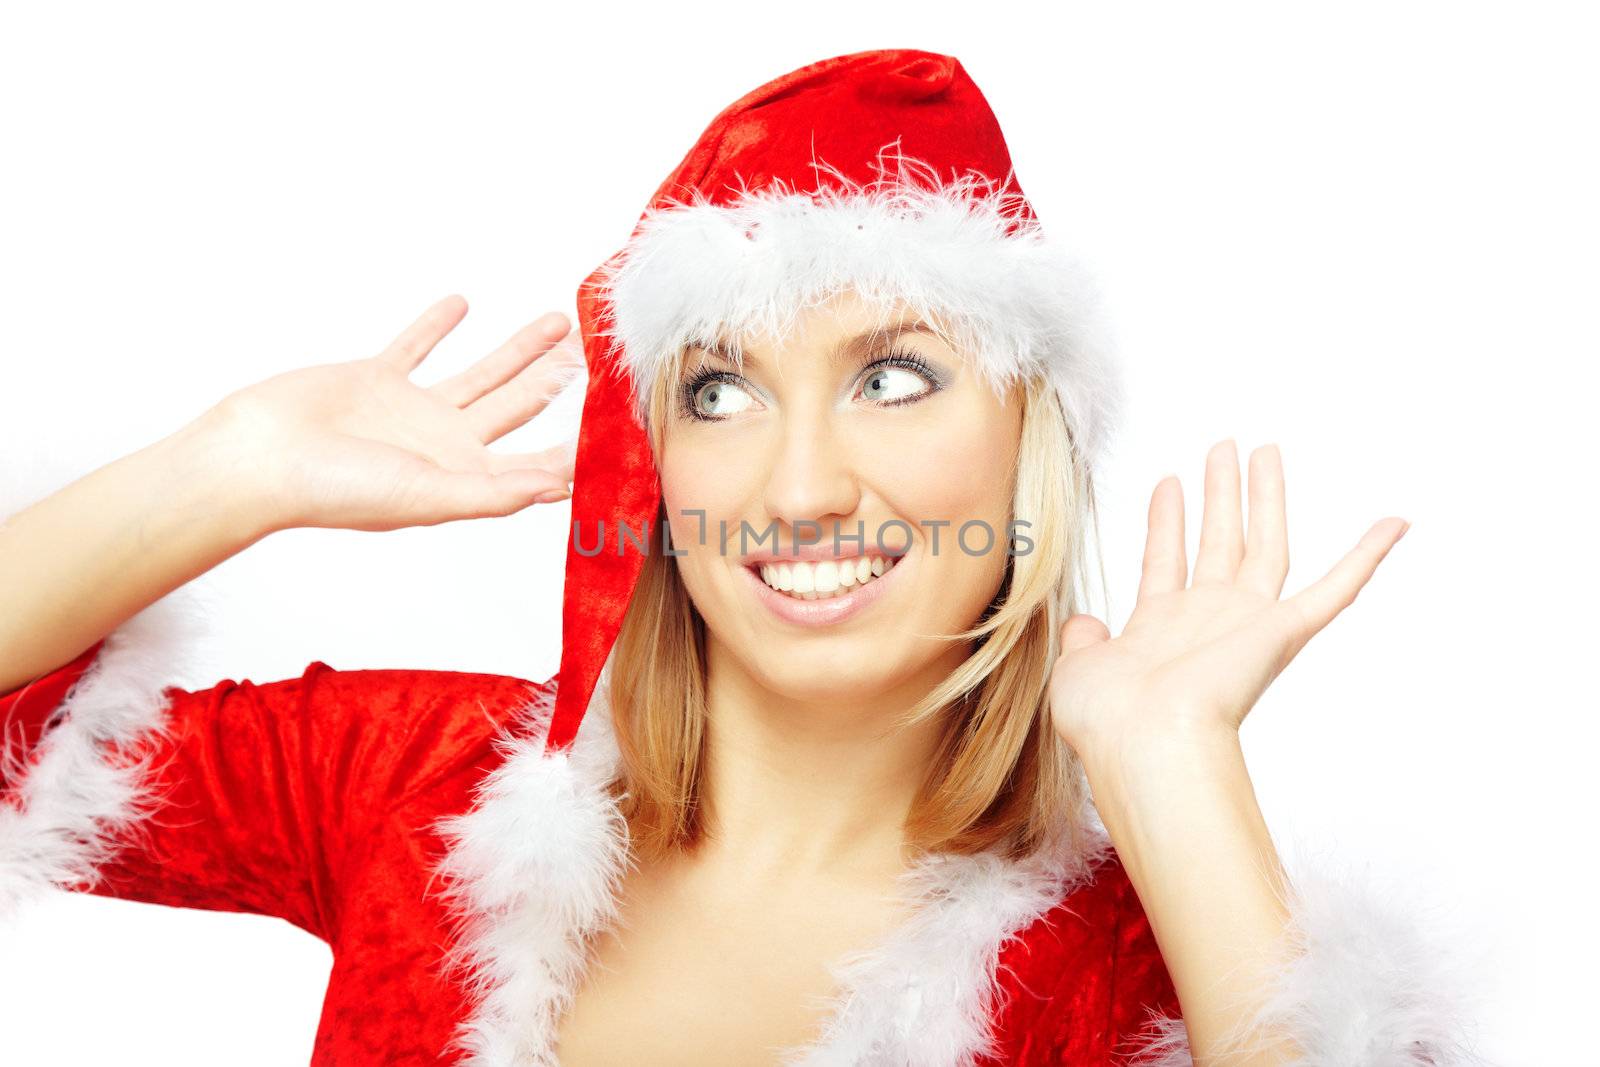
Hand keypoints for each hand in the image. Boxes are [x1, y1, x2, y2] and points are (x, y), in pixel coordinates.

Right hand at [203, 294, 583, 533]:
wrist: (257, 461)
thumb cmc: (335, 492)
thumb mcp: (428, 497)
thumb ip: (494, 492)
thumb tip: (557, 487)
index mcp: (463, 479)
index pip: (537, 465)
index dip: (580, 451)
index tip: (624, 428)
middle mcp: (445, 446)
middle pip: (520, 409)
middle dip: (560, 385)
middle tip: (601, 358)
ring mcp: (411, 412)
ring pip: (481, 373)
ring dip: (520, 349)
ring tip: (560, 322)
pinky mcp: (375, 380)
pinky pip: (414, 346)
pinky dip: (436, 325)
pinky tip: (462, 303)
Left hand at [1048, 438, 1409, 763]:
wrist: (1143, 743)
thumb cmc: (1108, 720)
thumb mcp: (1078, 670)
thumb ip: (1083, 641)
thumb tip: (1082, 624)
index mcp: (1158, 630)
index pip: (1165, 562)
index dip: (1166, 521)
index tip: (1168, 483)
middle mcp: (1206, 623)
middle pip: (1219, 542)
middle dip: (1220, 494)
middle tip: (1223, 447)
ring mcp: (1246, 626)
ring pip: (1265, 545)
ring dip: (1264, 496)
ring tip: (1262, 449)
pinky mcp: (1283, 634)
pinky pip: (1335, 590)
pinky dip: (1367, 556)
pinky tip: (1393, 523)